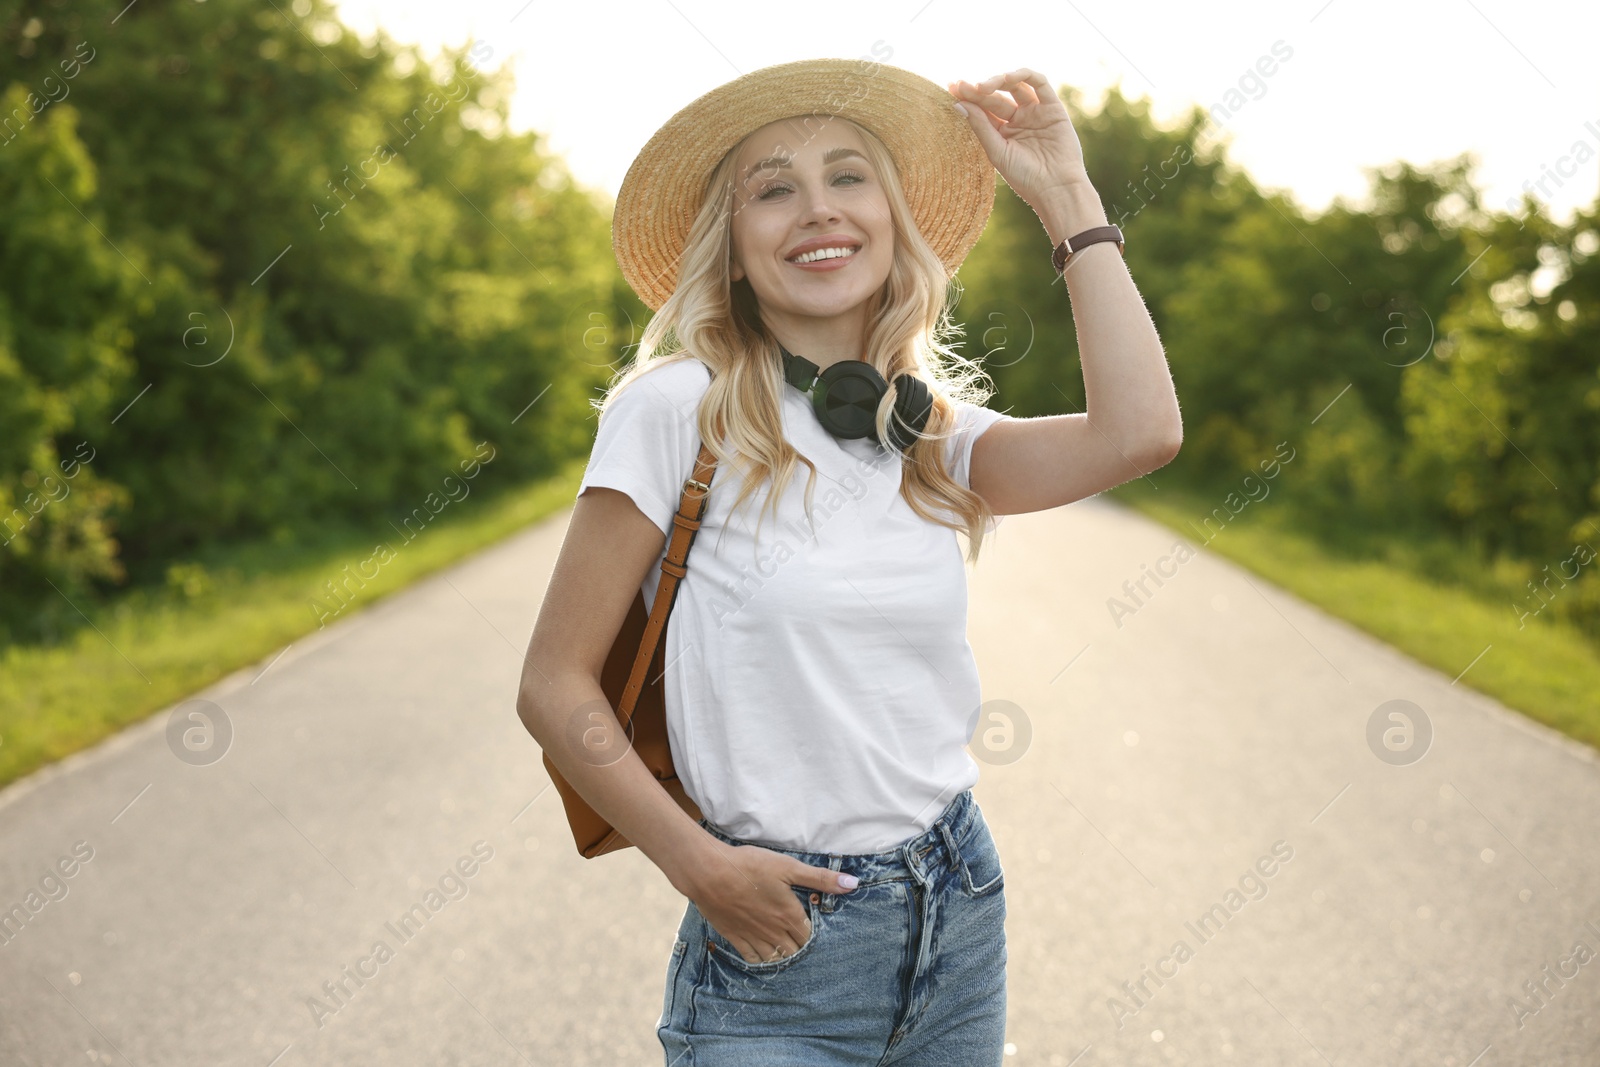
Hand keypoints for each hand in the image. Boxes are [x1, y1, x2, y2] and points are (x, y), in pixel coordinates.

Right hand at [687, 840, 856, 964]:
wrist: (709, 873)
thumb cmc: (750, 866)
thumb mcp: (788, 867)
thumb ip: (821, 878)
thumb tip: (853, 884)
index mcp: (790, 915)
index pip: (810, 936)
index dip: (814, 933)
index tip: (814, 926)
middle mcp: (774, 932)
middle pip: (795, 951)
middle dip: (801, 947)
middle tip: (801, 938)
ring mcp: (753, 937)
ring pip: (775, 958)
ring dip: (783, 956)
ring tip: (786, 948)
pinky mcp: (734, 937)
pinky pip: (753, 959)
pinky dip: (761, 959)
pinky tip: (764, 953)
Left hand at [949, 68, 1090, 210]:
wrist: (1056, 188)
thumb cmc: (1025, 177)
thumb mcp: (997, 151)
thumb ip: (980, 126)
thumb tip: (958, 104)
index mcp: (1003, 131)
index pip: (983, 109)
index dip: (968, 98)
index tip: (951, 89)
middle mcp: (1019, 119)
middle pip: (996, 97)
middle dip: (978, 90)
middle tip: (962, 86)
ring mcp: (1036, 112)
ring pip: (1016, 86)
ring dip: (998, 81)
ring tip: (982, 86)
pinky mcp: (1053, 107)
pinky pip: (1040, 83)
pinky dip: (1024, 75)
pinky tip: (1007, 78)